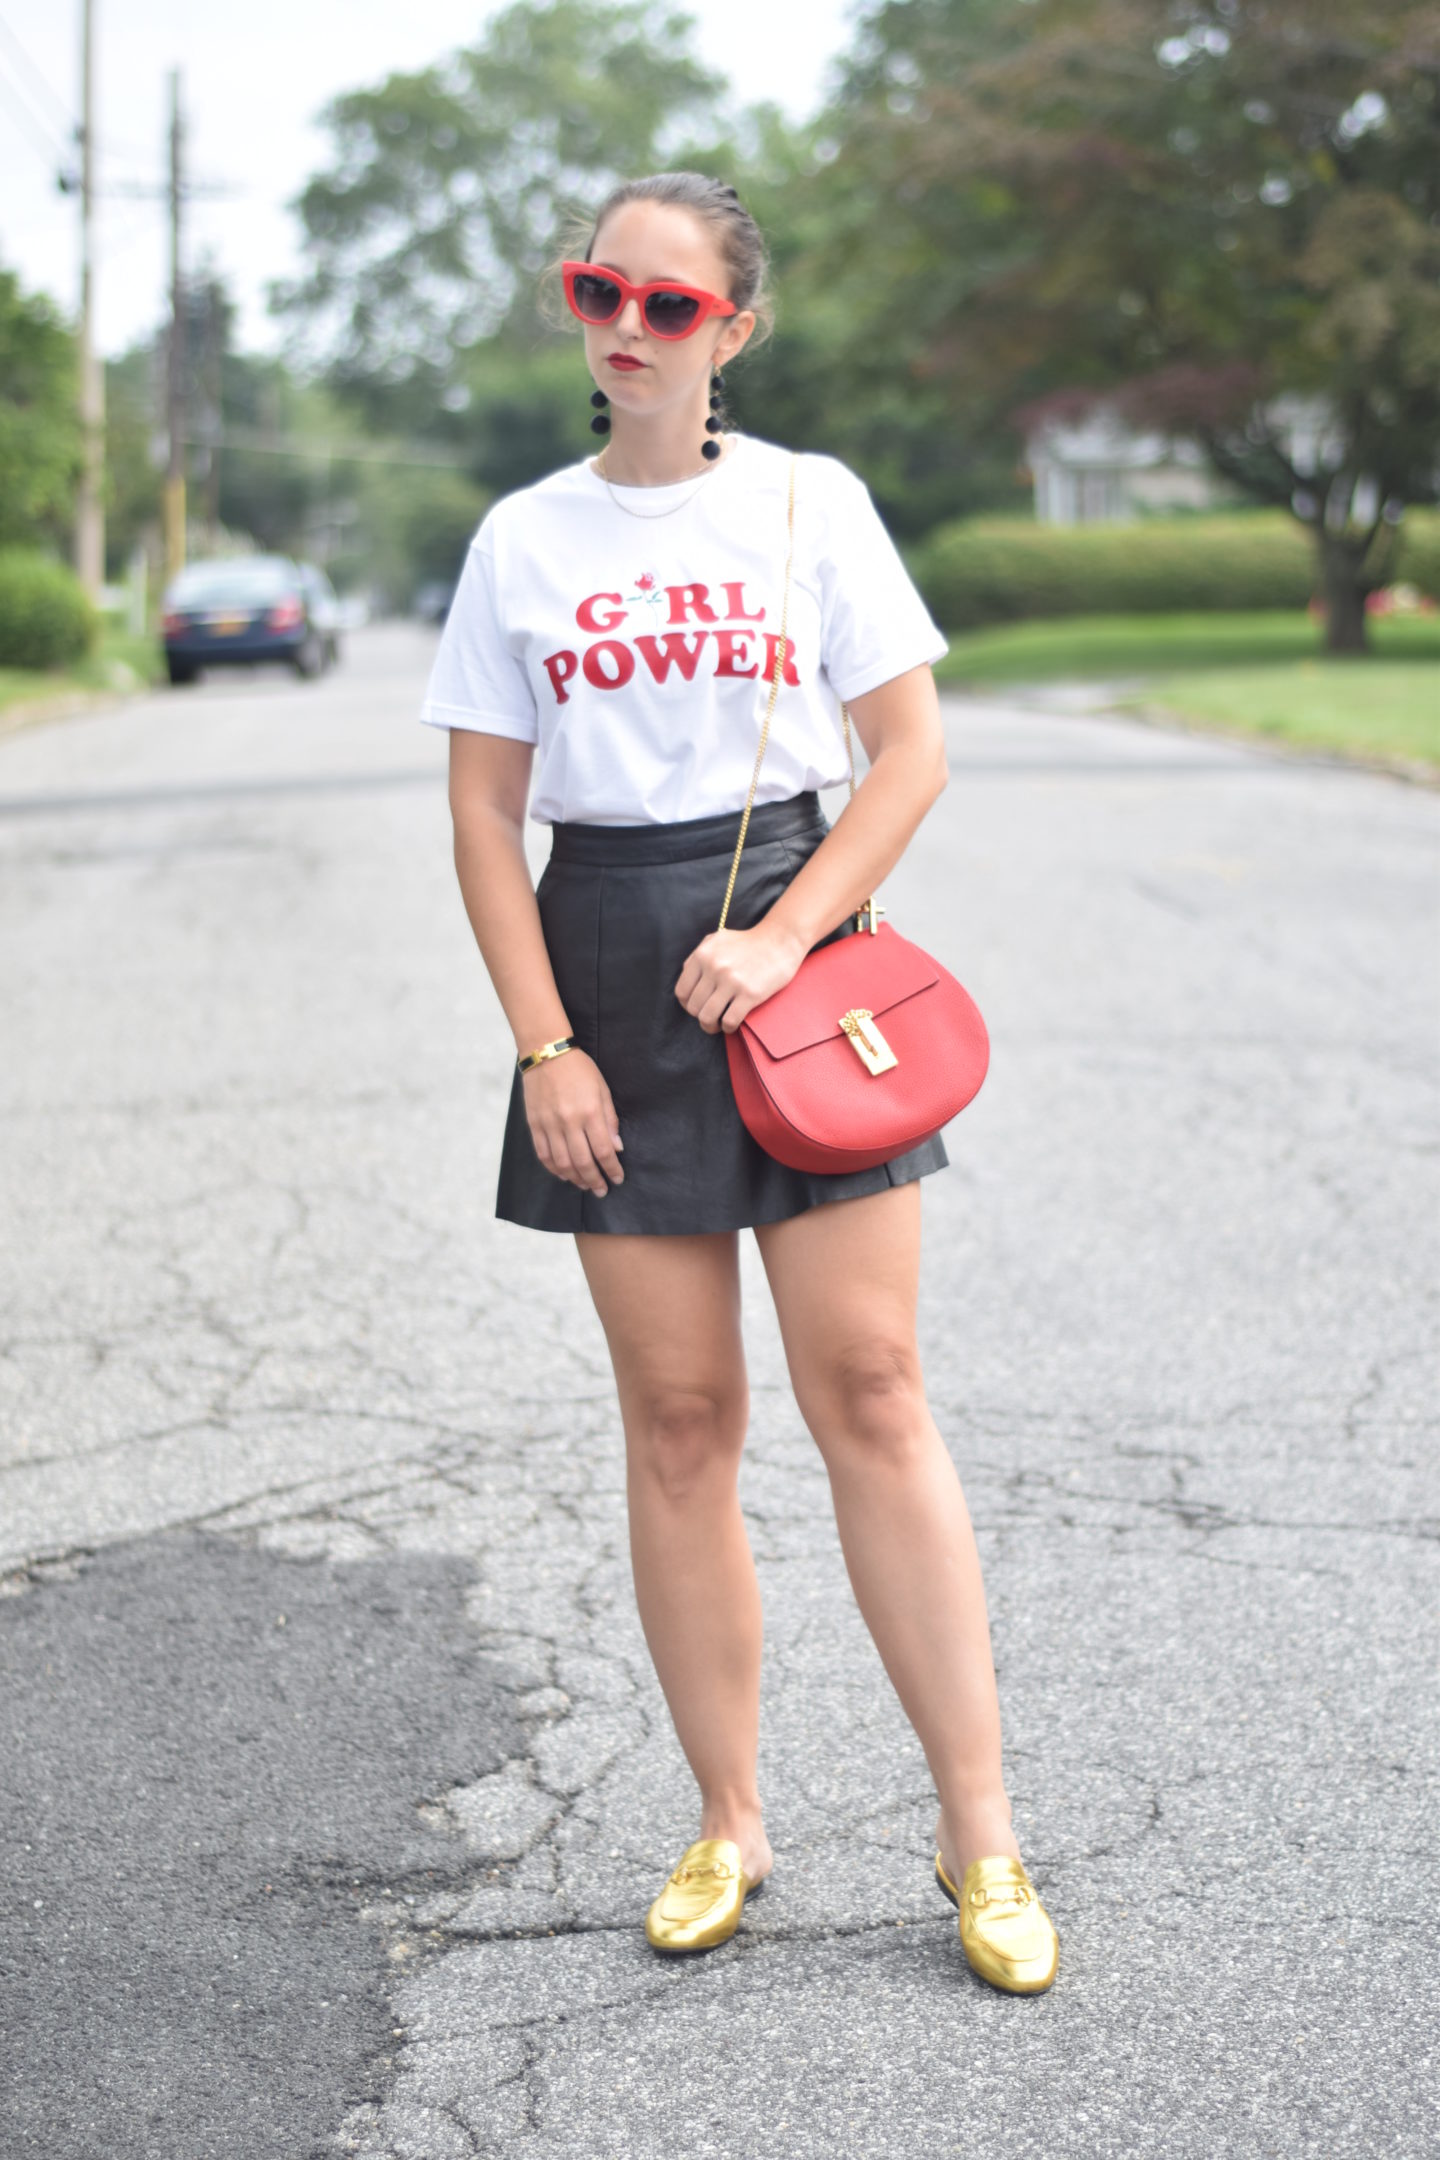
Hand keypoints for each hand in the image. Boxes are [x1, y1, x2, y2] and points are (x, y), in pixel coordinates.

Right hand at [522, 1049, 623, 1196]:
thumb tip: (617, 1148)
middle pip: (583, 1162)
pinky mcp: (534, 1124)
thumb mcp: (602, 1089)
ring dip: (575, 1179)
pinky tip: (563, 1174)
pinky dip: (554, 1169)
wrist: (546, 1053)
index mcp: (589, 1112)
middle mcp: (569, 1122)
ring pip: (562, 1163)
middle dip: (595, 1180)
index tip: (617, 1179)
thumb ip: (610, 1120)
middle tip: (601, 1191)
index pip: (604, 1151)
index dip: (612, 1169)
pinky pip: (543, 1154)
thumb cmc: (579, 1069)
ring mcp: (549, 1124)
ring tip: (584, 1185)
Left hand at [674, 919, 806, 1035]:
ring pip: (707, 1017)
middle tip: (710, 1017)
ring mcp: (731, 981)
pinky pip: (729, 1021)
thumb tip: (686, 975)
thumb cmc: (748, 942)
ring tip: (717, 1025)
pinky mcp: (750, 994)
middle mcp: (714, 968)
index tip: (697, 1007)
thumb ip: (698, 955)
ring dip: (710, 1027)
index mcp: (702, 955)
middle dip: (700, 1017)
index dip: (687, 1005)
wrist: (780, 940)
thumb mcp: (718, 940)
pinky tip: (732, 1024)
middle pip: (694, 1007)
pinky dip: (728, 1027)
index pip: (682, 991)